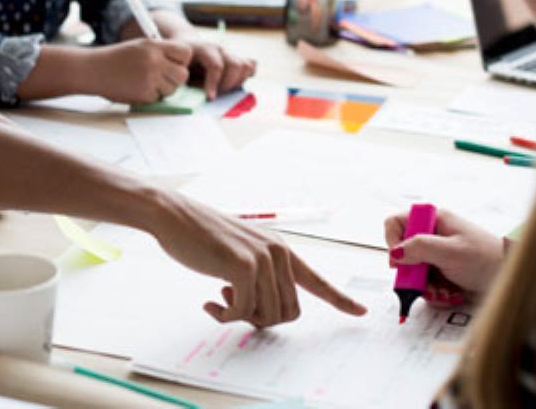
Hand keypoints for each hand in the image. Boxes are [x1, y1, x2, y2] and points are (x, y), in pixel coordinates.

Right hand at [89, 38, 192, 103]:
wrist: (93, 69)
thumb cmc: (117, 58)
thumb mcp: (140, 46)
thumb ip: (162, 53)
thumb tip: (183, 65)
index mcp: (154, 46)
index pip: (185, 52)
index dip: (182, 60)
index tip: (174, 63)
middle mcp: (154, 62)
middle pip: (183, 74)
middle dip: (176, 78)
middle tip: (164, 76)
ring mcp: (149, 79)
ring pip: (172, 89)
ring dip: (163, 88)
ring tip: (146, 81)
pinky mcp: (144, 94)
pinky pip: (159, 98)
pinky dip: (151, 95)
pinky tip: (137, 87)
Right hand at [151, 190, 367, 326]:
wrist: (175, 216)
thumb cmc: (201, 238)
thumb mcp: (238, 257)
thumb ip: (258, 278)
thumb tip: (264, 310)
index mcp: (280, 250)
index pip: (316, 280)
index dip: (339, 299)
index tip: (360, 311)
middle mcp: (278, 253)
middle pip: (288, 312)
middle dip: (260, 319)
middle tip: (232, 307)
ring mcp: (263, 259)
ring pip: (268, 315)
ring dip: (240, 318)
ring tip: (219, 300)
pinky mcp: (244, 267)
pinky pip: (242, 312)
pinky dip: (224, 316)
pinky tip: (209, 303)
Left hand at [179, 38, 256, 99]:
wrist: (185, 44)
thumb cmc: (180, 61)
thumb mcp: (178, 68)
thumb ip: (185, 79)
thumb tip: (194, 97)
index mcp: (204, 49)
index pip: (216, 66)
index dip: (214, 84)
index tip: (210, 99)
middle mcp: (220, 49)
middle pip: (235, 65)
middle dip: (228, 84)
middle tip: (216, 95)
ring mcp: (230, 53)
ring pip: (246, 66)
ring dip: (238, 82)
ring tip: (224, 90)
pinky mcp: (236, 58)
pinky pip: (250, 65)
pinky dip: (246, 77)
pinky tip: (233, 84)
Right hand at [383, 208, 503, 302]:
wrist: (510, 279)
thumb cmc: (486, 258)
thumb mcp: (450, 252)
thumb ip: (419, 248)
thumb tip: (394, 253)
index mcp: (433, 220)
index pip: (396, 223)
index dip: (392, 241)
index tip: (399, 261)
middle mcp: (432, 236)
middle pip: (403, 253)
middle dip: (411, 273)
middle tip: (422, 284)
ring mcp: (437, 255)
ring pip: (413, 272)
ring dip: (424, 287)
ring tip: (442, 293)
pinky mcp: (443, 273)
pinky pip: (426, 284)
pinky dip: (435, 293)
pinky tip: (450, 295)